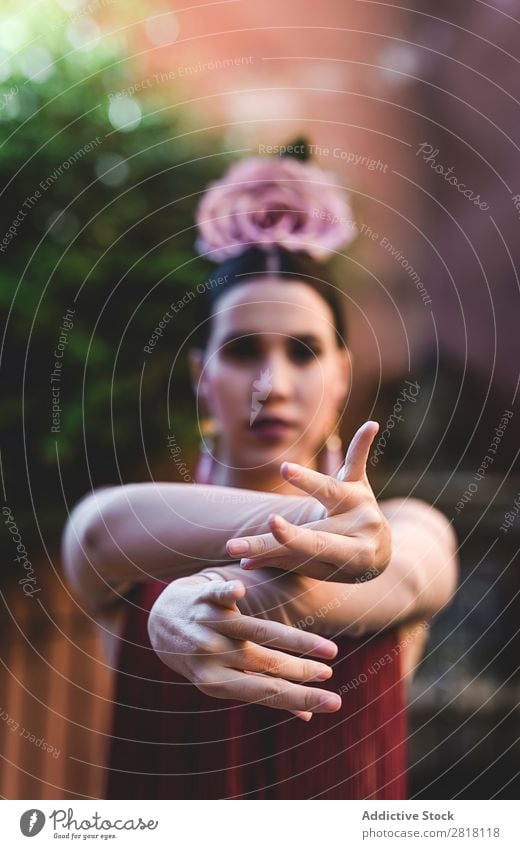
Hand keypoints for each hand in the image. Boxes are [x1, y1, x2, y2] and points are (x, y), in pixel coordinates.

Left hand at [147, 574, 341, 719]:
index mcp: (215, 683)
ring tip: (327, 649)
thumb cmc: (202, 655)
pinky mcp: (203, 597)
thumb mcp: (225, 678)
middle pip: (263, 662)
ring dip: (292, 641)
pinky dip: (228, 594)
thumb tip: (307, 718)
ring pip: (254, 632)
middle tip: (332, 673)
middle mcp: (210, 656)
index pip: (265, 693)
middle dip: (301, 671)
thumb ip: (264, 690)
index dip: (299, 698)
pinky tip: (240, 592)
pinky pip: (217, 596)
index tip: (333, 703)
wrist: (160, 621)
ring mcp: (207, 625)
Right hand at [225, 421, 391, 581]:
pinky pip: (358, 462)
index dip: (281, 548)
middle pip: (319, 529)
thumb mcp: (318, 564)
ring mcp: (364, 503)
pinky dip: (362, 443)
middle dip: (286, 531)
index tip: (243, 548)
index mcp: (356, 557)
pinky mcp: (360, 482)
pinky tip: (372, 426)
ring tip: (286, 471)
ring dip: (308, 480)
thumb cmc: (340, 561)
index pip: (308, 551)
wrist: (379, 548)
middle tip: (269, 523)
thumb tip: (242, 561)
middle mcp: (363, 528)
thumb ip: (283, 558)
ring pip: (332, 491)